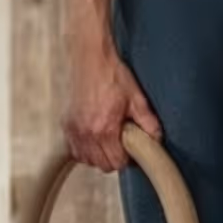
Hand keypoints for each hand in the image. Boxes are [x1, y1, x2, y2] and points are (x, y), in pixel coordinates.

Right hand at [62, 37, 156, 171]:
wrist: (91, 58)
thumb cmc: (113, 75)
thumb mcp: (136, 98)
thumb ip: (148, 121)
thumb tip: (156, 138)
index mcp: (104, 128)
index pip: (116, 162)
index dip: (126, 158)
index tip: (131, 149)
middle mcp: (86, 133)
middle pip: (101, 165)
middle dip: (113, 159)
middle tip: (121, 144)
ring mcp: (74, 129)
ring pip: (86, 160)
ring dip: (97, 156)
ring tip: (108, 141)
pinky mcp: (66, 124)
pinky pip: (74, 149)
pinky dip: (84, 149)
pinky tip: (94, 138)